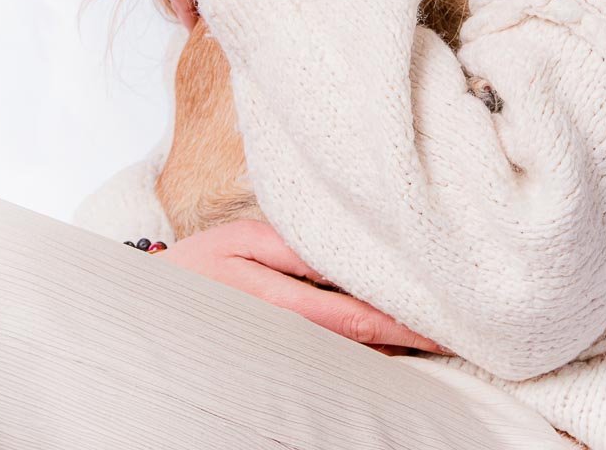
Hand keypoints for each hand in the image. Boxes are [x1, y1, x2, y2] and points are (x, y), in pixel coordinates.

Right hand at [157, 219, 451, 357]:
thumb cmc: (198, 268)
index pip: (356, 317)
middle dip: (407, 339)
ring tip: (433, 334)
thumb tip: (346, 254)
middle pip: (360, 344)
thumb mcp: (243, 243)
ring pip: (347, 356)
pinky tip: (386, 343)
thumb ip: (295, 250)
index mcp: (280, 305)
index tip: (444, 324)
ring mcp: (282, 355)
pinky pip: (326, 358)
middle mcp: (287, 338)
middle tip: (457, 334)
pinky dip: (360, 351)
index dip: (403, 323)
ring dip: (389, 348)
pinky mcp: (277, 362)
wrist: (148, 311)